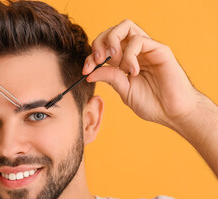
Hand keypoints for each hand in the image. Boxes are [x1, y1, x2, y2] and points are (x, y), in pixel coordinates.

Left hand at [83, 19, 199, 128]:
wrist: (172, 113)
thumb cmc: (151, 103)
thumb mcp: (124, 90)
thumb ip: (109, 77)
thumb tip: (89, 73)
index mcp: (124, 60)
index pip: (103, 47)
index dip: (91, 55)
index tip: (85, 70)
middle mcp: (135, 51)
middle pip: (112, 31)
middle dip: (99, 43)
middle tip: (98, 60)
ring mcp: (147, 48)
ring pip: (125, 27)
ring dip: (113, 43)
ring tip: (116, 64)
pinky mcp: (160, 49)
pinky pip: (139, 40)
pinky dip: (130, 55)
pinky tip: (133, 71)